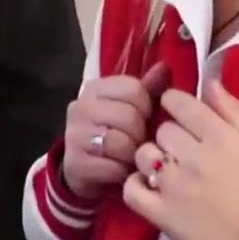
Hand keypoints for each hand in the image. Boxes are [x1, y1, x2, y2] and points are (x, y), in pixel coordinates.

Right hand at [62, 61, 169, 197]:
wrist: (84, 170)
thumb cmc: (114, 133)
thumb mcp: (130, 108)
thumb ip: (148, 87)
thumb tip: (164, 67)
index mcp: (95, 88)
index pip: (134, 89)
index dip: (147, 106)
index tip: (144, 118)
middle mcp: (80, 107)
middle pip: (129, 116)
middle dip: (141, 133)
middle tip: (138, 141)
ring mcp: (74, 135)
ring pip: (121, 143)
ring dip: (132, 154)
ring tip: (131, 156)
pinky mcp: (74, 163)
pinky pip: (112, 167)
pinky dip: (122, 172)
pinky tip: (121, 171)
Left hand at [123, 78, 238, 239]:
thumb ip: (230, 109)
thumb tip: (207, 79)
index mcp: (221, 138)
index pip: (178, 102)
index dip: (175, 106)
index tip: (181, 119)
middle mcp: (197, 159)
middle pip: (161, 129)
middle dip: (168, 139)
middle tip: (180, 154)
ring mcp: (176, 188)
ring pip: (143, 155)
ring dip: (150, 162)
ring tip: (164, 173)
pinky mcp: (161, 214)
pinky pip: (131, 188)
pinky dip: (136, 187)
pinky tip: (150, 190)